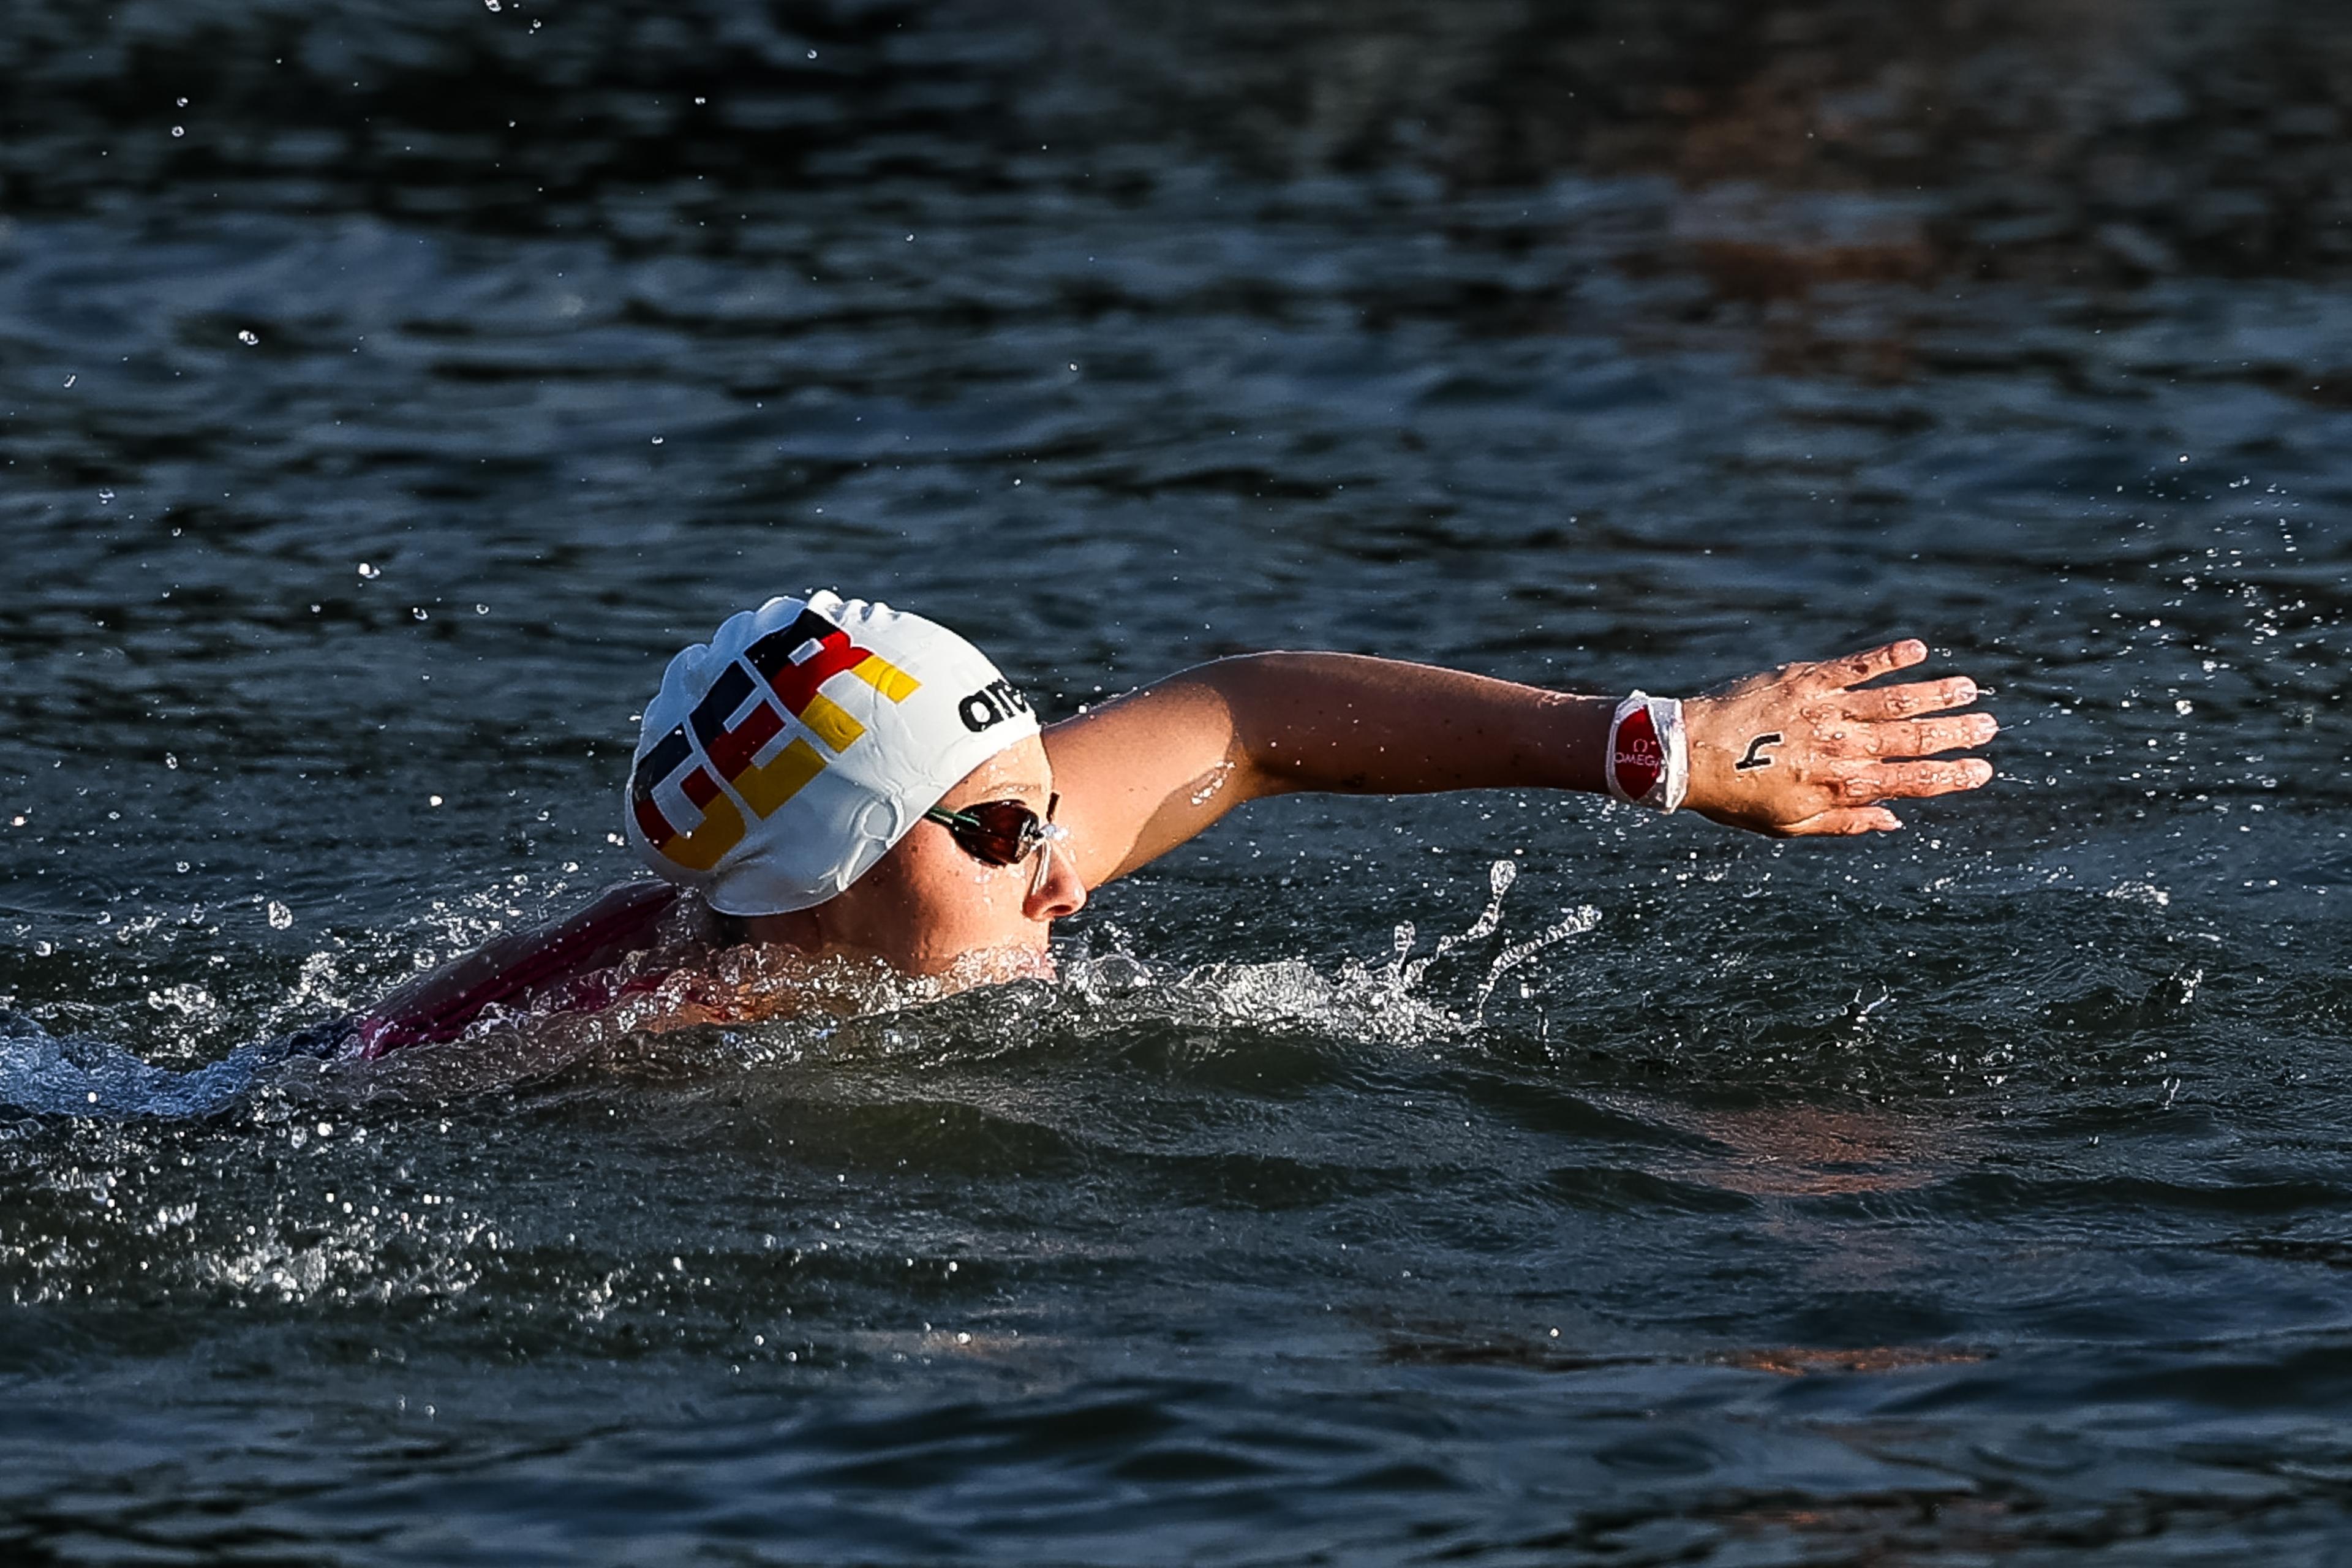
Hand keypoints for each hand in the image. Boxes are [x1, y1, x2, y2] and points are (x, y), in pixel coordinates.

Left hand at [1680, 640, 1994, 835]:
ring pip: (1893, 701)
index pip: (1910, 783)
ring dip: (1936, 694)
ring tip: (1969, 688)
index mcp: (1838, 787)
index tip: (1982, 770)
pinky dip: (1888, 657)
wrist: (1685, 754)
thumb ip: (1845, 824)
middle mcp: (1839, 748)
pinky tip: (1918, 649)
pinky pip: (1854, 666)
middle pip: (1911, 740)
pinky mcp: (1804, 680)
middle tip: (1990, 727)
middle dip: (1955, 734)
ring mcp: (1824, 711)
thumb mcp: (1788, 825)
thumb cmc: (1735, 794)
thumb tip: (1895, 821)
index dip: (1950, 777)